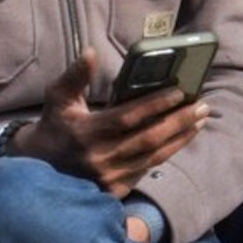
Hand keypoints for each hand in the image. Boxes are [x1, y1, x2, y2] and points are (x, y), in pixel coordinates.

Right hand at [14, 51, 205, 195]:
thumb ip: (75, 75)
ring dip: (180, 137)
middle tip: (202, 106)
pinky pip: (148, 169)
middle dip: (178, 121)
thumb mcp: (57, 98)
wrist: (40, 168)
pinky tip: (182, 138)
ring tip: (200, 120)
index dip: (154, 105)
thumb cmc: (54, 125)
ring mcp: (109, 176)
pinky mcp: (116, 189)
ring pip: (154, 156)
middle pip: (149, 138)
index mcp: (86, 132)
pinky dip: (167, 152)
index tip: (179, 92)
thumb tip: (91, 52)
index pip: (127, 117)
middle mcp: (100, 157)